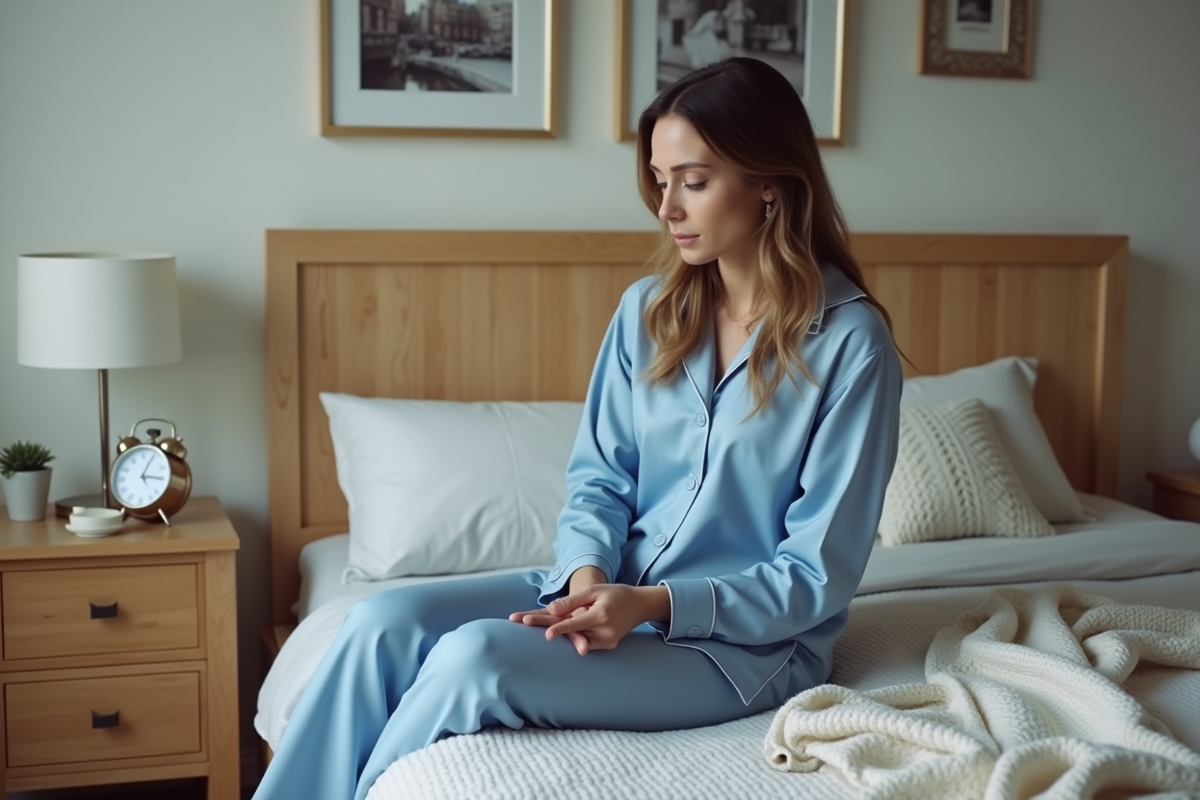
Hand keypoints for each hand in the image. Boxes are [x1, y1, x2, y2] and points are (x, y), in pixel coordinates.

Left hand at [509, 583, 668, 655]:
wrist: (639, 606)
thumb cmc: (615, 594)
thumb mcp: (595, 591)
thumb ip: (572, 601)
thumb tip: (551, 610)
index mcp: (601, 615)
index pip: (577, 623)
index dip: (561, 628)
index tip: (547, 634)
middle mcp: (604, 632)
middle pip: (570, 632)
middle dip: (547, 628)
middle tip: (522, 622)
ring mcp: (606, 642)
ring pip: (575, 639)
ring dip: (556, 632)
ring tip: (532, 623)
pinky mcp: (607, 646)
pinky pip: (584, 643)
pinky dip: (571, 637)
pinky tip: (553, 631)